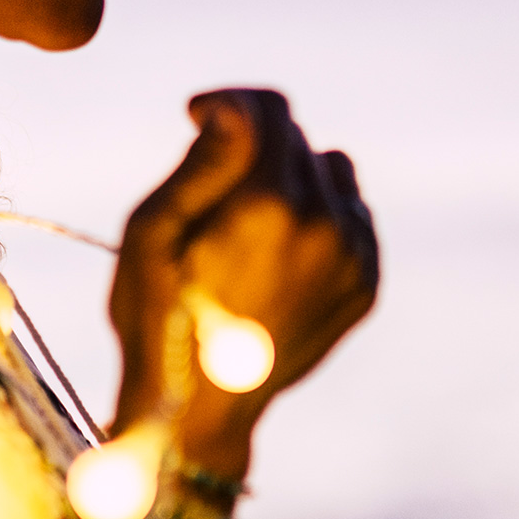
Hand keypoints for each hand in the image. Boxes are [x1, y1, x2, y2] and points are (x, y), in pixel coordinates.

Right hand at [109, 90, 378, 477]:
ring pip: (332, 172)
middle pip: (297, 139)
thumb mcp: (151, 233)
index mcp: (271, 202)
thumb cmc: (159, 319)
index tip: (195, 117)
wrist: (201, 415)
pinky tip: (276, 255)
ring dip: (292, 180)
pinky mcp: (366, 285)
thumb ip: (201, 161)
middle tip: (210, 190)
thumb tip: (236, 110)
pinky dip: (319, 219)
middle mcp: (326, 223)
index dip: (226, 102)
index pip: (269, 108)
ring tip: (247, 223)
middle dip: (252, 147)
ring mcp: (354, 257)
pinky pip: (352, 217)